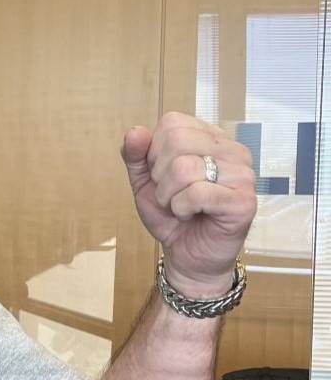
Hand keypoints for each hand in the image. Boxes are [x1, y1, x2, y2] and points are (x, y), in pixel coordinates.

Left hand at [121, 112, 256, 297]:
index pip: (172, 123)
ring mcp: (243, 174)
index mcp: (211, 138)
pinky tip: (192, 216)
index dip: (155, 153)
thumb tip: (135, 132)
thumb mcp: (144, 182)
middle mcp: (232, 150)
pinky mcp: (244, 201)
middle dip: (160, 175)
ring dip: (169, 196)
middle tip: (172, 195)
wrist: (187, 256)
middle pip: (177, 141)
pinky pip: (197, 193)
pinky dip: (182, 209)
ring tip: (182, 207)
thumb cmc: (172, 215)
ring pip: (184, 167)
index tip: (163, 176)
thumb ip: (135, 155)